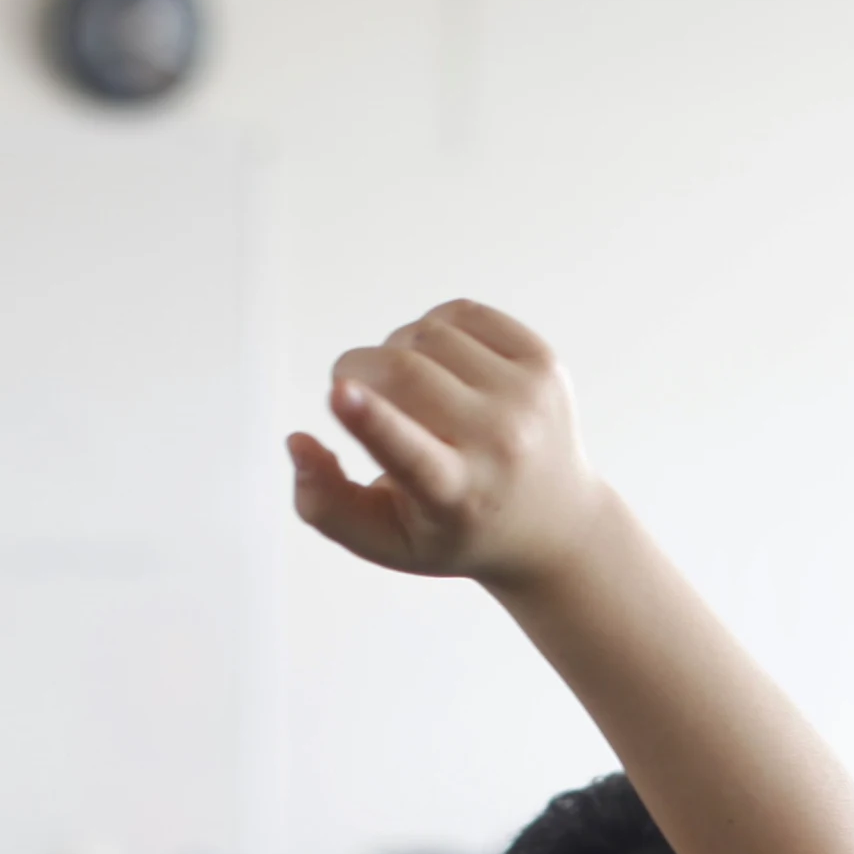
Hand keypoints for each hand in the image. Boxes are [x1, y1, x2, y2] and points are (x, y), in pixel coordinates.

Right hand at [288, 301, 610, 590]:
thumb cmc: (452, 529)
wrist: (556, 522)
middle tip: (353, 394)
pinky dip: (433, 331)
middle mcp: (499, 445)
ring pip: (426, 334)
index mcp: (454, 495)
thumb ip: (325, 504)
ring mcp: (528, 399)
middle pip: (401, 373)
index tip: (339, 394)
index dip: (370, 420)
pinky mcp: (544, 362)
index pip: (410, 453)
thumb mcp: (386, 539)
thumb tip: (297, 441)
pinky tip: (442, 369)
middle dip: (356, 370)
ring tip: (409, 392)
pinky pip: (461, 314)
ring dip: (395, 352)